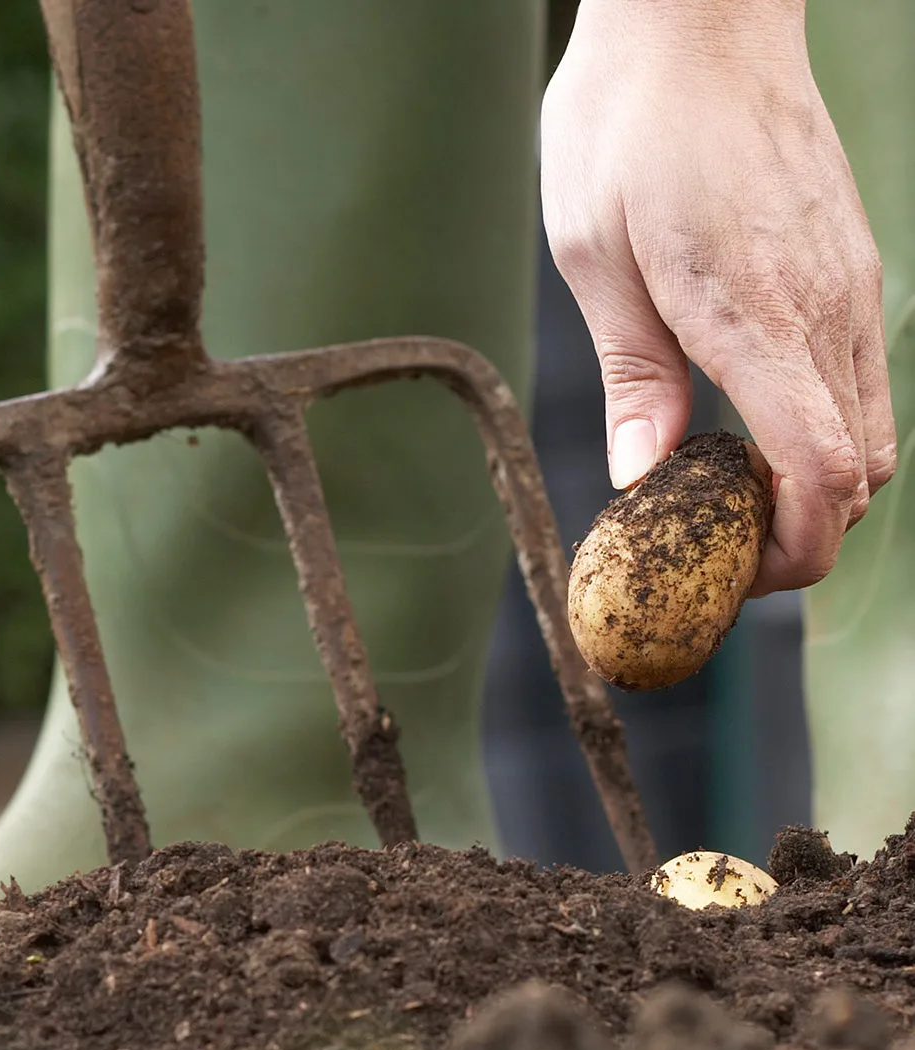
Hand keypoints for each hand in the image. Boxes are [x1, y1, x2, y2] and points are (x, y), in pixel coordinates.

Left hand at [540, 0, 894, 594]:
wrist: (697, 19)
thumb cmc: (627, 126)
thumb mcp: (594, 258)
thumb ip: (632, 376)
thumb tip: (643, 480)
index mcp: (757, 316)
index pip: (821, 473)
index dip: (792, 551)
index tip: (730, 579)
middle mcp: (827, 307)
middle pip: (862, 471)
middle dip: (800, 533)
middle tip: (710, 547)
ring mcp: (851, 283)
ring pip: (870, 427)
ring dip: (811, 482)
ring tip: (720, 491)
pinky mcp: (851, 262)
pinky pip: (858, 376)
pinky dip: (819, 426)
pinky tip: (744, 419)